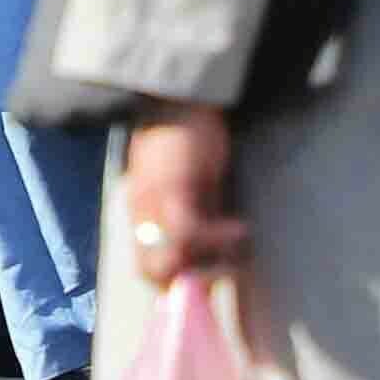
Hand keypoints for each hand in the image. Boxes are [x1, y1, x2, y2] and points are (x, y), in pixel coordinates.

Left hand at [122, 102, 251, 288]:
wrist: (182, 95)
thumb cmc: (189, 135)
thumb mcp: (193, 183)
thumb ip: (199, 215)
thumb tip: (215, 254)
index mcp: (141, 213)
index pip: (146, 267)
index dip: (175, 283)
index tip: (209, 285)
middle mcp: (140, 212)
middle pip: (151, 271)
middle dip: (190, 280)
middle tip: (224, 271)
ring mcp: (152, 202)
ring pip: (170, 258)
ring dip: (209, 263)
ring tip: (236, 247)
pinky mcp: (171, 188)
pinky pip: (188, 232)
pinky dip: (216, 238)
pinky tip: (239, 229)